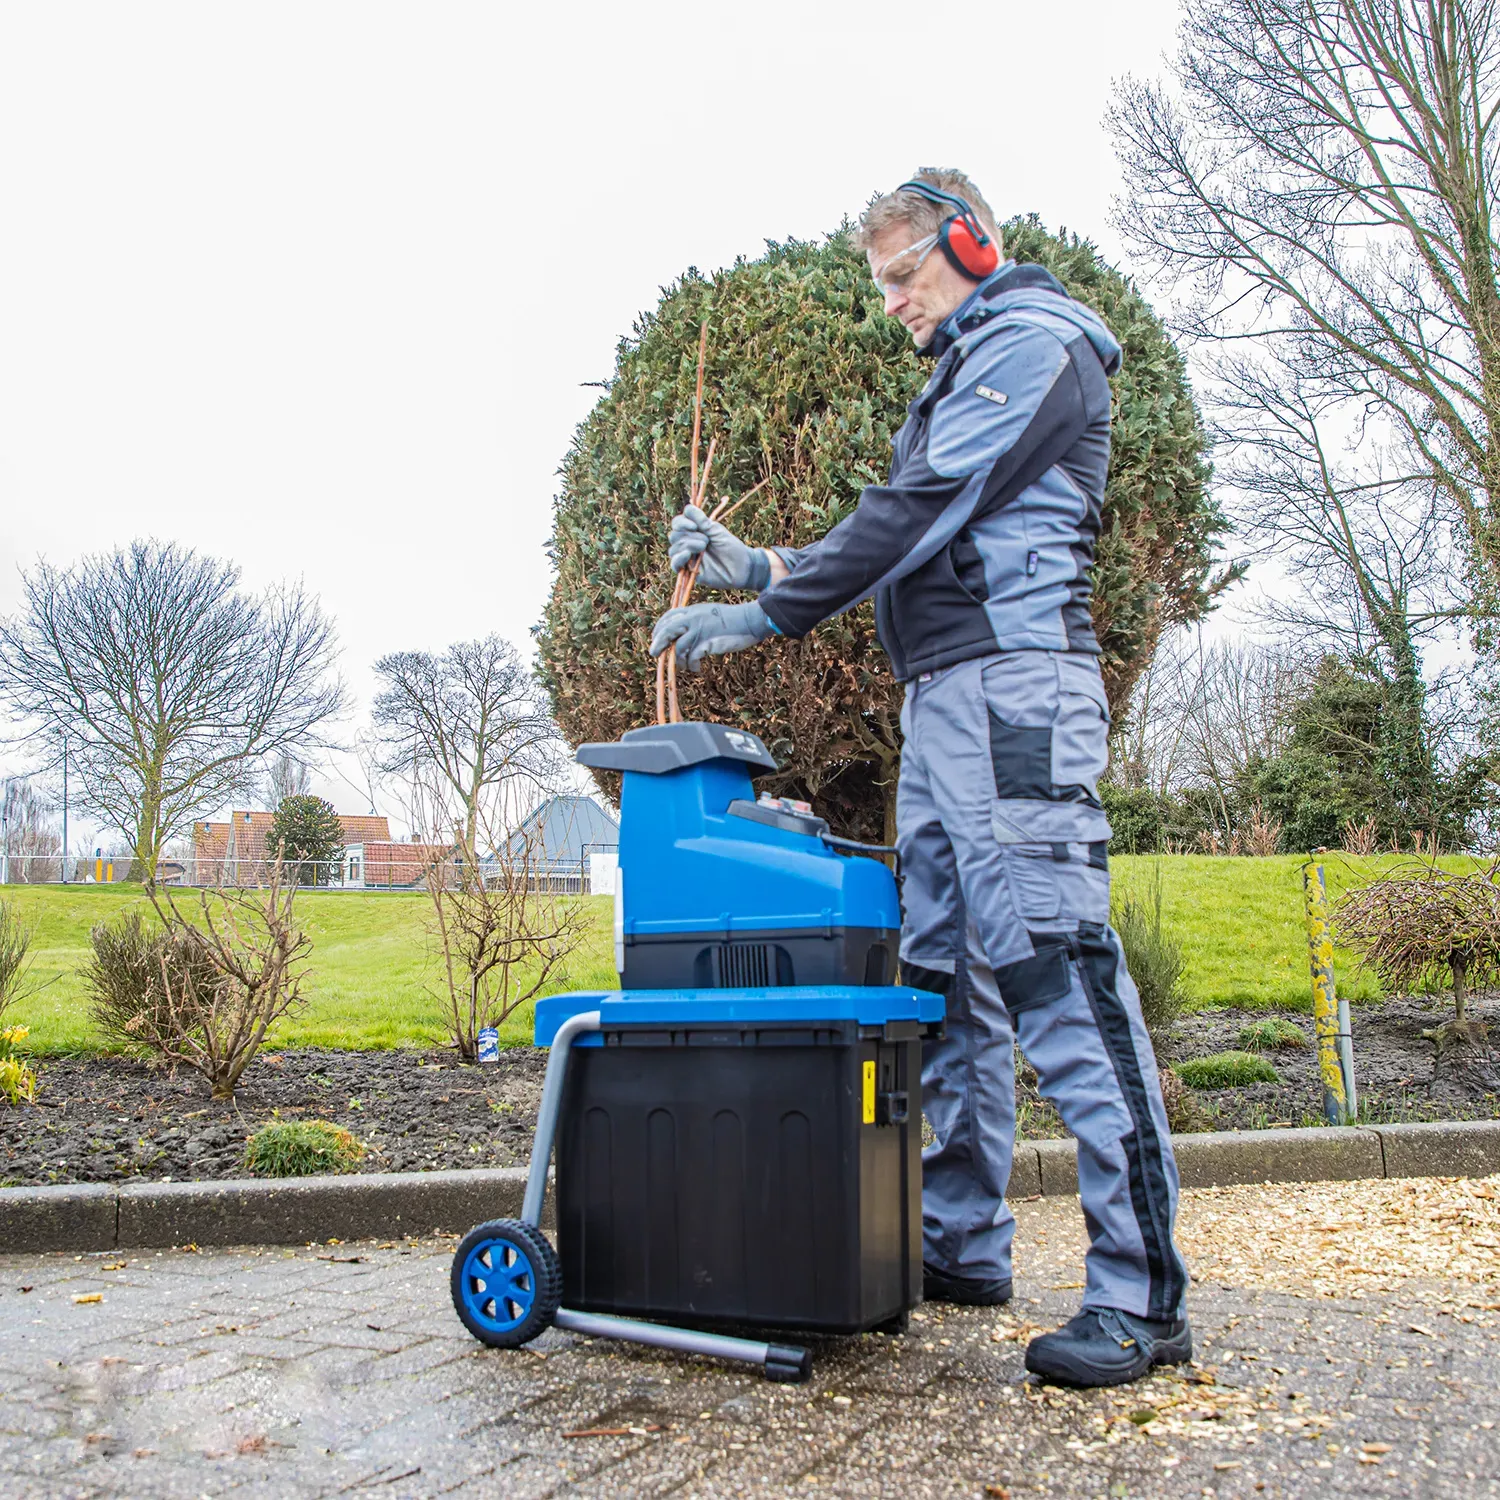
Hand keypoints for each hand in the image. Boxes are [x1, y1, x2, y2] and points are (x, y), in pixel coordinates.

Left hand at [649, 600, 775, 670]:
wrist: (749, 620)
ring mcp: (699, 631)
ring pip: (678, 648)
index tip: (656, 639)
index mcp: (692, 610)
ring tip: (686, 666)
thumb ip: (695, 620)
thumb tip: (682, 634)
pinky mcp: (706, 642)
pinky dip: (692, 665)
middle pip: (666, 631)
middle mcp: (693, 619)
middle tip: (654, 654)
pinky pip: (691, 657)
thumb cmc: (732, 619)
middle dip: (658, 644)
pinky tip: (697, 668)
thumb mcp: (709, 613)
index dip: (659, 629)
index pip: (668, 617)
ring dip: (679, 660)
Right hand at [667, 505, 770, 590]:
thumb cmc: (731, 547)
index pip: (677, 523)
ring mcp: (688, 558)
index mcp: (694, 532)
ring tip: (703, 547)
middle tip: (706, 540)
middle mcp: (688, 544)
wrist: (742, 567)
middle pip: (674, 535)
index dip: (682, 523)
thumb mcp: (716, 531)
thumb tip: (688, 508)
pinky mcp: (689, 572)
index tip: (694, 526)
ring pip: (674, 549)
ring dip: (687, 545)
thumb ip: (702, 521)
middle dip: (688, 535)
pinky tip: (687, 554)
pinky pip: (675, 565)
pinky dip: (678, 558)